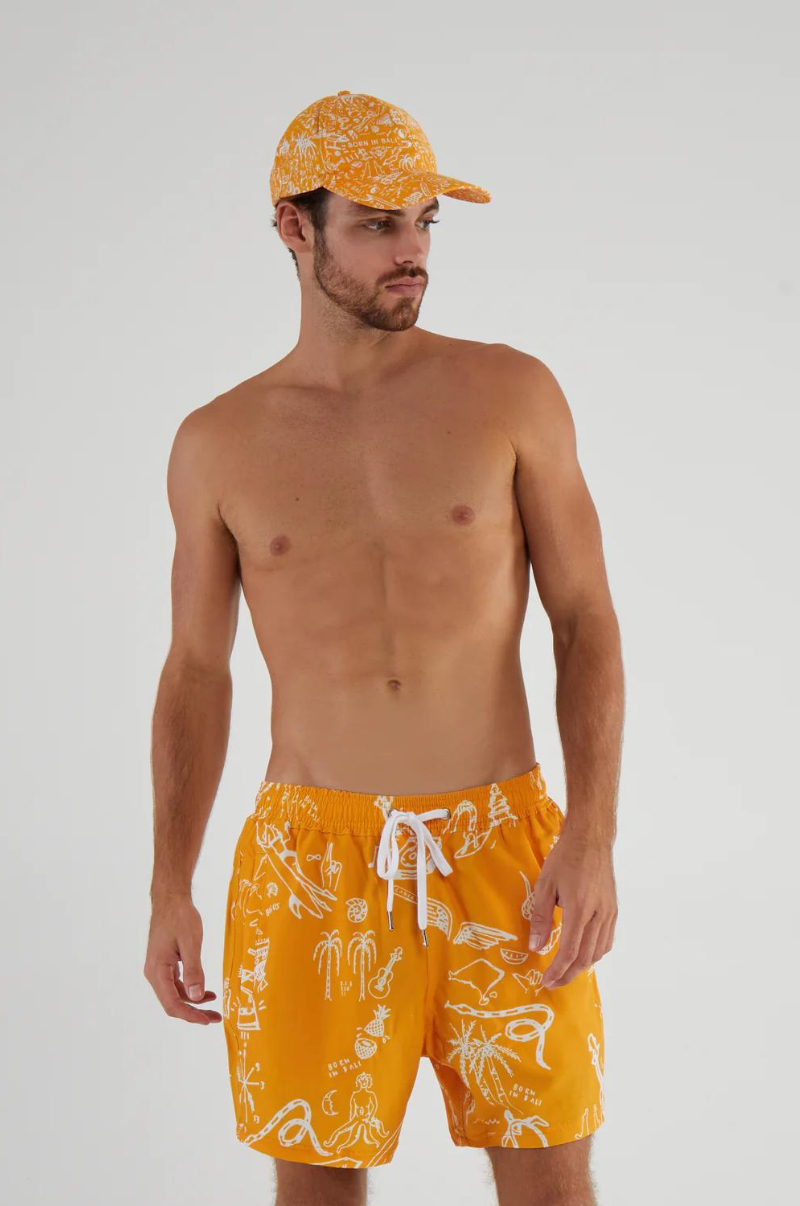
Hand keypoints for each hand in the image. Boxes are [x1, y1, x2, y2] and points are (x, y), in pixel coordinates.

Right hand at [144, 893, 221, 1023]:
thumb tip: (197, 996)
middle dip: (194, 1012)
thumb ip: (193, 970)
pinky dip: (191, 989)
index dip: (190, 1015)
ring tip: (215, 1004)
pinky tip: (206, 990)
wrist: (171, 898)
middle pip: (172, 1003)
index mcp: (157, 970)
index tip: (207, 1020)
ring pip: (175, 994)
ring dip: (194, 1002)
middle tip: (215, 1018)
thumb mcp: (190, 942)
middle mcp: (154, 973)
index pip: (172, 1004)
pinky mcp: (165, 963)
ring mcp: (158, 969)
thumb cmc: (180, 916)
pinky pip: (176, 984)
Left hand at [527, 828, 617, 988]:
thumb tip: (535, 947)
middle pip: (585, 957)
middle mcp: (598, 915)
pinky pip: (606, 940)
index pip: (569, 951)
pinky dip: (594, 953)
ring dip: (582, 966)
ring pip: (598, 952)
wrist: (591, 839)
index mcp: (579, 909)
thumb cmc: (565, 858)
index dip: (557, 971)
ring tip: (565, 971)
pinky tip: (583, 953)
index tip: (545, 981)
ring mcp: (609, 913)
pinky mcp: (614, 910)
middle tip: (553, 982)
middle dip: (568, 974)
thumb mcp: (545, 885)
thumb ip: (540, 918)